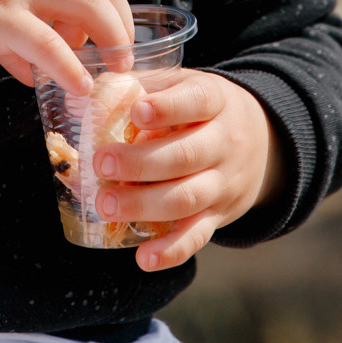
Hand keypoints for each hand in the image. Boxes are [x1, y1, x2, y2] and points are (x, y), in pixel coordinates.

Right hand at [0, 0, 133, 92]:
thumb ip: (17, 36)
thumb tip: (38, 72)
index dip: (115, 10)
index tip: (117, 41)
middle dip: (122, 26)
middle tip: (124, 59)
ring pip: (86, 6)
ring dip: (109, 40)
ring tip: (112, 72)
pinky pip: (47, 42)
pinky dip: (70, 65)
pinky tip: (79, 85)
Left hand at [91, 69, 283, 272]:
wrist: (262, 141)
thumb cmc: (199, 109)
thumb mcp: (182, 84)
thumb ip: (139, 84)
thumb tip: (79, 95)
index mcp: (214, 101)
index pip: (197, 102)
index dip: (168, 108)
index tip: (137, 111)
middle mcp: (224, 142)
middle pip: (186, 156)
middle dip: (141, 162)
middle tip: (102, 163)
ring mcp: (223, 182)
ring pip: (188, 197)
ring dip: (144, 204)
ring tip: (106, 204)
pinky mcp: (218, 216)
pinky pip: (198, 236)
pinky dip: (172, 251)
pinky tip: (144, 258)